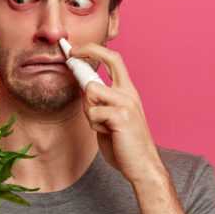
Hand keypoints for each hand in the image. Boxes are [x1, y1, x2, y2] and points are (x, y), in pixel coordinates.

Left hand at [70, 43, 164, 182]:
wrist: (142, 165)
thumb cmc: (124, 142)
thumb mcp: (111, 116)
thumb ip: (100, 101)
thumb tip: (82, 86)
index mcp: (127, 91)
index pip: (114, 60)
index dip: (94, 50)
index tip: (76, 49)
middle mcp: (129, 92)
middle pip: (112, 59)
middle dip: (89, 50)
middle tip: (72, 53)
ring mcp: (127, 103)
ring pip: (91, 90)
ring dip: (88, 109)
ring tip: (100, 124)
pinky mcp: (121, 116)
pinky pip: (93, 111)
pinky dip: (93, 123)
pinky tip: (106, 132)